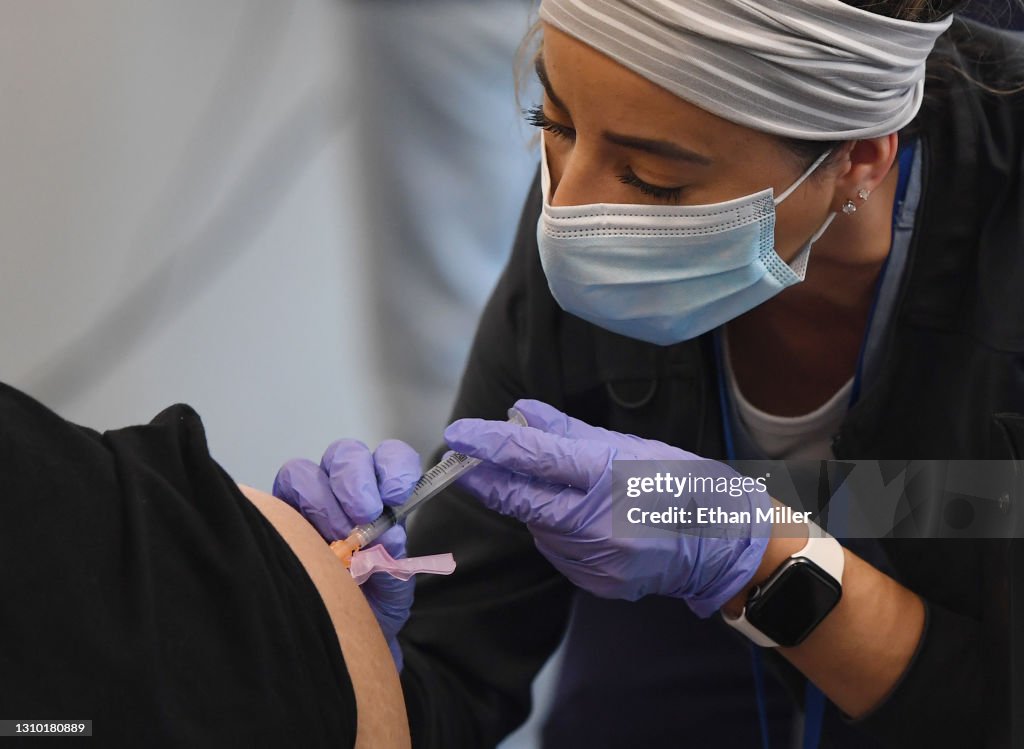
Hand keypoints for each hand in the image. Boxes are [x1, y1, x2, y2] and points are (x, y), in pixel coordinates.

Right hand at [273, 439, 420, 670]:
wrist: (342, 637)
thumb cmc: (370, 605)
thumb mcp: (393, 590)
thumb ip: (394, 562)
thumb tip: (389, 539)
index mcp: (381, 497)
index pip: (389, 458)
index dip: (394, 467)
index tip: (397, 495)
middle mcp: (343, 491)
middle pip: (344, 454)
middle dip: (355, 481)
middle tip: (364, 517)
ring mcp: (306, 502)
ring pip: (303, 472)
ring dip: (321, 501)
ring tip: (335, 538)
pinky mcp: (276, 517)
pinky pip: (274, 498)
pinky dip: (290, 513)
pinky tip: (306, 540)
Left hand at [444, 399, 770, 616]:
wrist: (723, 543)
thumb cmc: (680, 482)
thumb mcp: (630, 444)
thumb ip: (568, 431)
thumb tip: (519, 413)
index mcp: (607, 475)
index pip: (532, 457)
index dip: (488, 445)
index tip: (457, 434)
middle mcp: (597, 521)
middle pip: (520, 500)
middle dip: (488, 480)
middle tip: (464, 462)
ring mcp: (595, 558)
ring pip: (537, 527)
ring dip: (532, 506)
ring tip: (562, 490)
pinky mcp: (595, 582)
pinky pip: (557, 551)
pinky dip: (556, 532)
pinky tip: (582, 521)